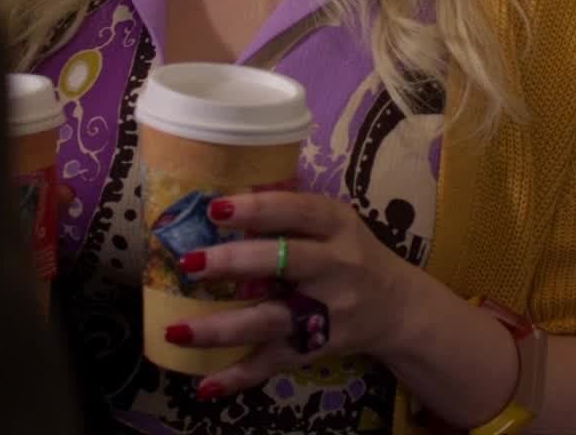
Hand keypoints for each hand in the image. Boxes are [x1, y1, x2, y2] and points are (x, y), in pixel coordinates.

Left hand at [160, 190, 428, 398]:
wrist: (398, 308)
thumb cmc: (352, 253)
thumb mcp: (333, 222)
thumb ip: (289, 210)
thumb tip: (228, 192)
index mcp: (337, 225)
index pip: (297, 211)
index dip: (257, 210)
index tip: (215, 209)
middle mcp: (336, 266)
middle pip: (284, 262)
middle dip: (235, 262)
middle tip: (189, 263)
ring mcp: (328, 312)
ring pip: (272, 319)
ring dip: (222, 327)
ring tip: (177, 329)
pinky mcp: (319, 348)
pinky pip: (275, 362)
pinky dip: (241, 375)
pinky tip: (206, 383)